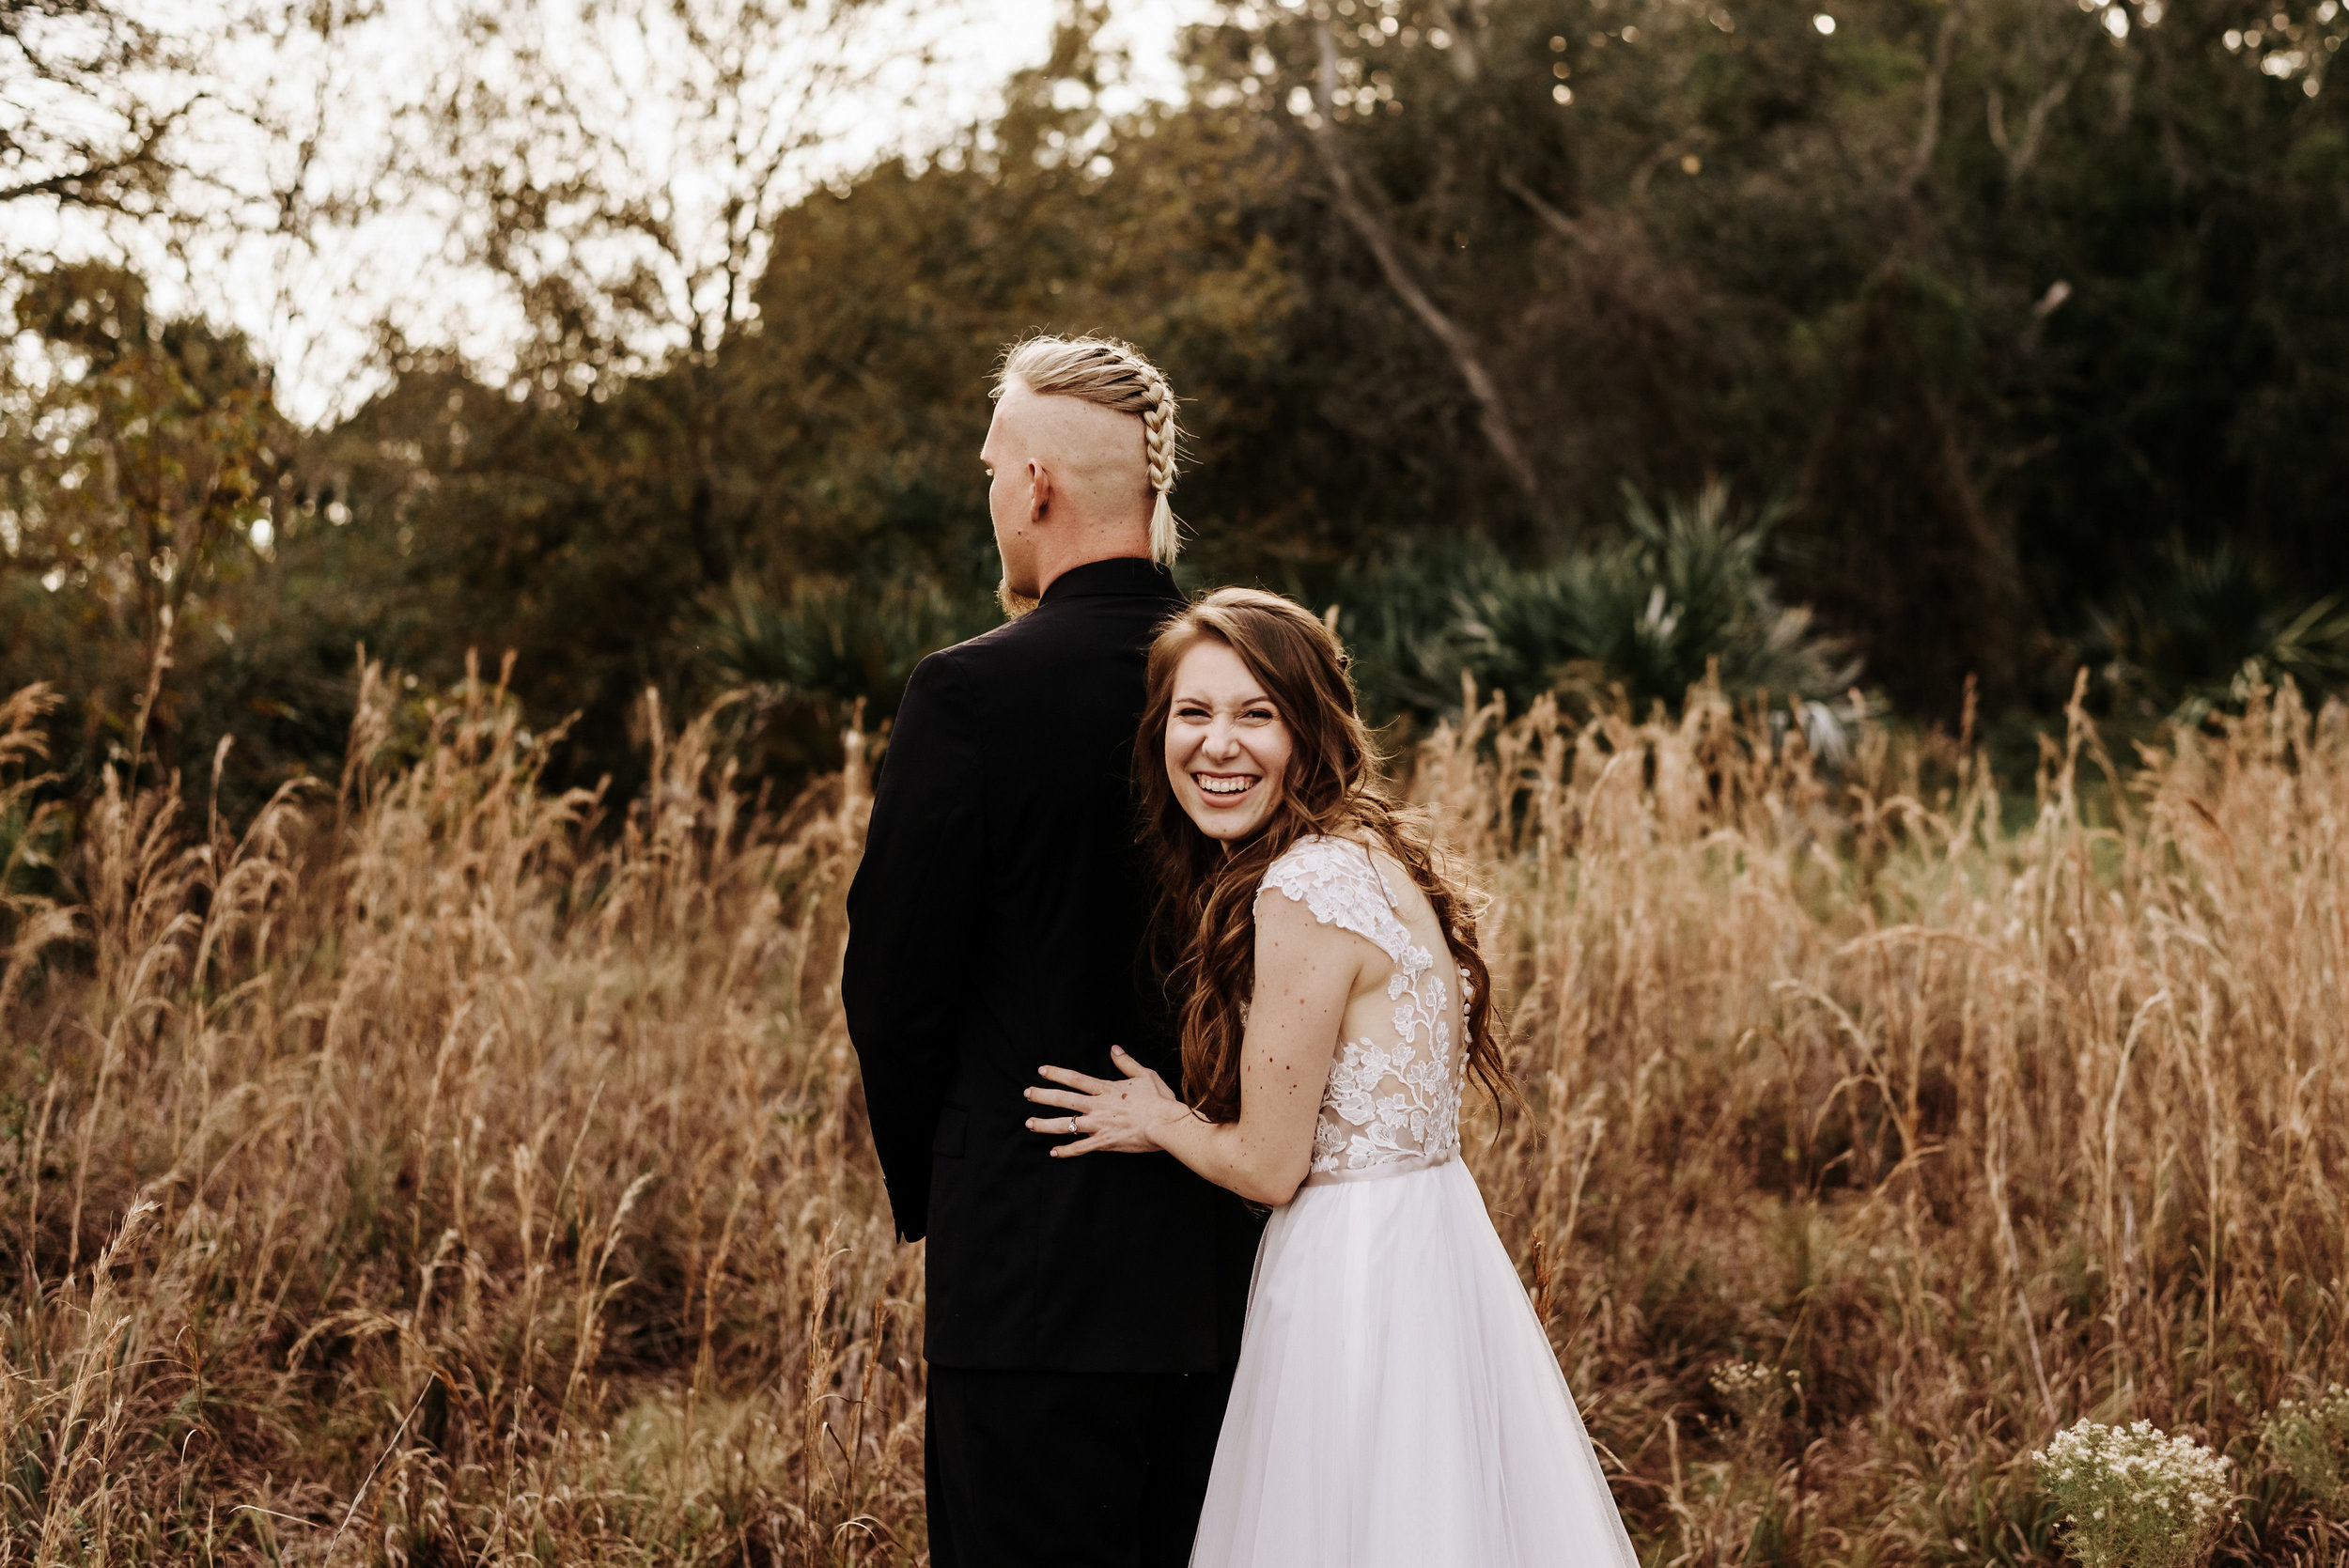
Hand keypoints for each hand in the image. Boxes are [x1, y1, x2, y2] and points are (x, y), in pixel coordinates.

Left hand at [1025, 1046, 1186, 1156]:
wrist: (1166, 1124)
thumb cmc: (1159, 1100)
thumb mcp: (1145, 1074)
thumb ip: (1127, 1062)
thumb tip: (1114, 1049)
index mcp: (1106, 1089)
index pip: (1075, 1079)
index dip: (1057, 1074)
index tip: (1041, 1071)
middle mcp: (1098, 1106)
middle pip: (1064, 1100)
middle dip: (1043, 1096)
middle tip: (1027, 1093)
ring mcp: (1099, 1125)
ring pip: (1066, 1125)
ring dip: (1046, 1124)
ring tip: (1030, 1123)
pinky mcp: (1104, 1142)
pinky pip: (1081, 1148)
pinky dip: (1066, 1151)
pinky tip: (1053, 1152)